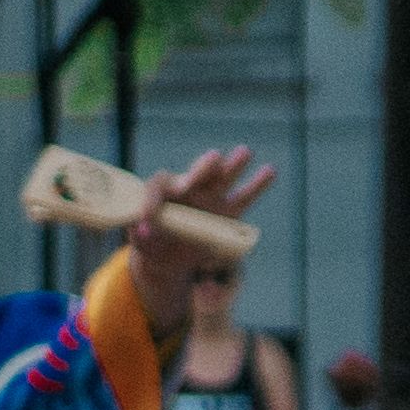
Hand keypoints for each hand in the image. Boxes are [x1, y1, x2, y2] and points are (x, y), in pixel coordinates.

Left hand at [128, 144, 277, 307]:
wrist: (166, 257)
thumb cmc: (149, 243)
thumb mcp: (140, 240)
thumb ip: (141, 235)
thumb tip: (144, 233)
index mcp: (161, 191)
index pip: (159, 186)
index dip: (153, 199)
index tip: (147, 218)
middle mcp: (188, 189)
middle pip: (196, 174)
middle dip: (204, 168)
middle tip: (214, 158)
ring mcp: (210, 198)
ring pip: (222, 179)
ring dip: (233, 166)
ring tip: (244, 152)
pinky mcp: (227, 212)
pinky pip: (244, 197)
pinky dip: (257, 184)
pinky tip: (270, 170)